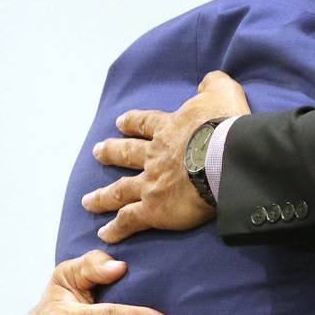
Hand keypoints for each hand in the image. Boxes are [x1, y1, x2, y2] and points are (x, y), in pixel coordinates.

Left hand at [83, 71, 250, 242]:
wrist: (226, 158)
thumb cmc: (226, 125)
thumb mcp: (223, 92)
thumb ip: (213, 84)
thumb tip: (207, 80)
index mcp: (168, 129)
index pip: (145, 123)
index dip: (132, 122)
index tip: (120, 122)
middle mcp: (154, 156)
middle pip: (125, 154)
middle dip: (110, 153)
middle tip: (97, 153)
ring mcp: (151, 183)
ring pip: (120, 190)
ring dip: (103, 196)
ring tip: (88, 201)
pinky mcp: (155, 210)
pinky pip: (130, 221)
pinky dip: (116, 228)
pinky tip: (105, 233)